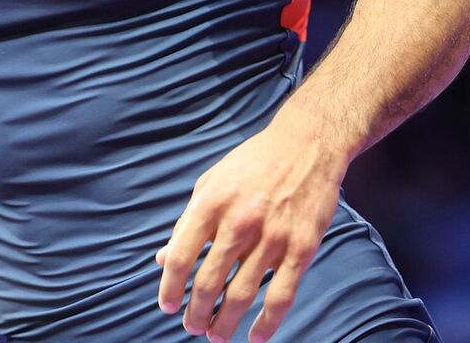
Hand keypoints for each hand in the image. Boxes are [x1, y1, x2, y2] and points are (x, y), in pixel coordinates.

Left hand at [154, 109, 347, 342]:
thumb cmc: (253, 164)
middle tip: (191, 326)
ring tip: (214, 336)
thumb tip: (161, 258)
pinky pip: (281, 294)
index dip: (169, 288)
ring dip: (225, 322)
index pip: (180, 257)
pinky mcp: (301, 248)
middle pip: (209, 282)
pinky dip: (268, 322)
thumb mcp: (211, 182)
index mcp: (211, 204)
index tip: (167, 306)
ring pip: (242, 294)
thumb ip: (187, 221)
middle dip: (196, 312)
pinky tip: (256, 336)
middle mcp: (239, 223)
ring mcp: (272, 237)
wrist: (307, 145)